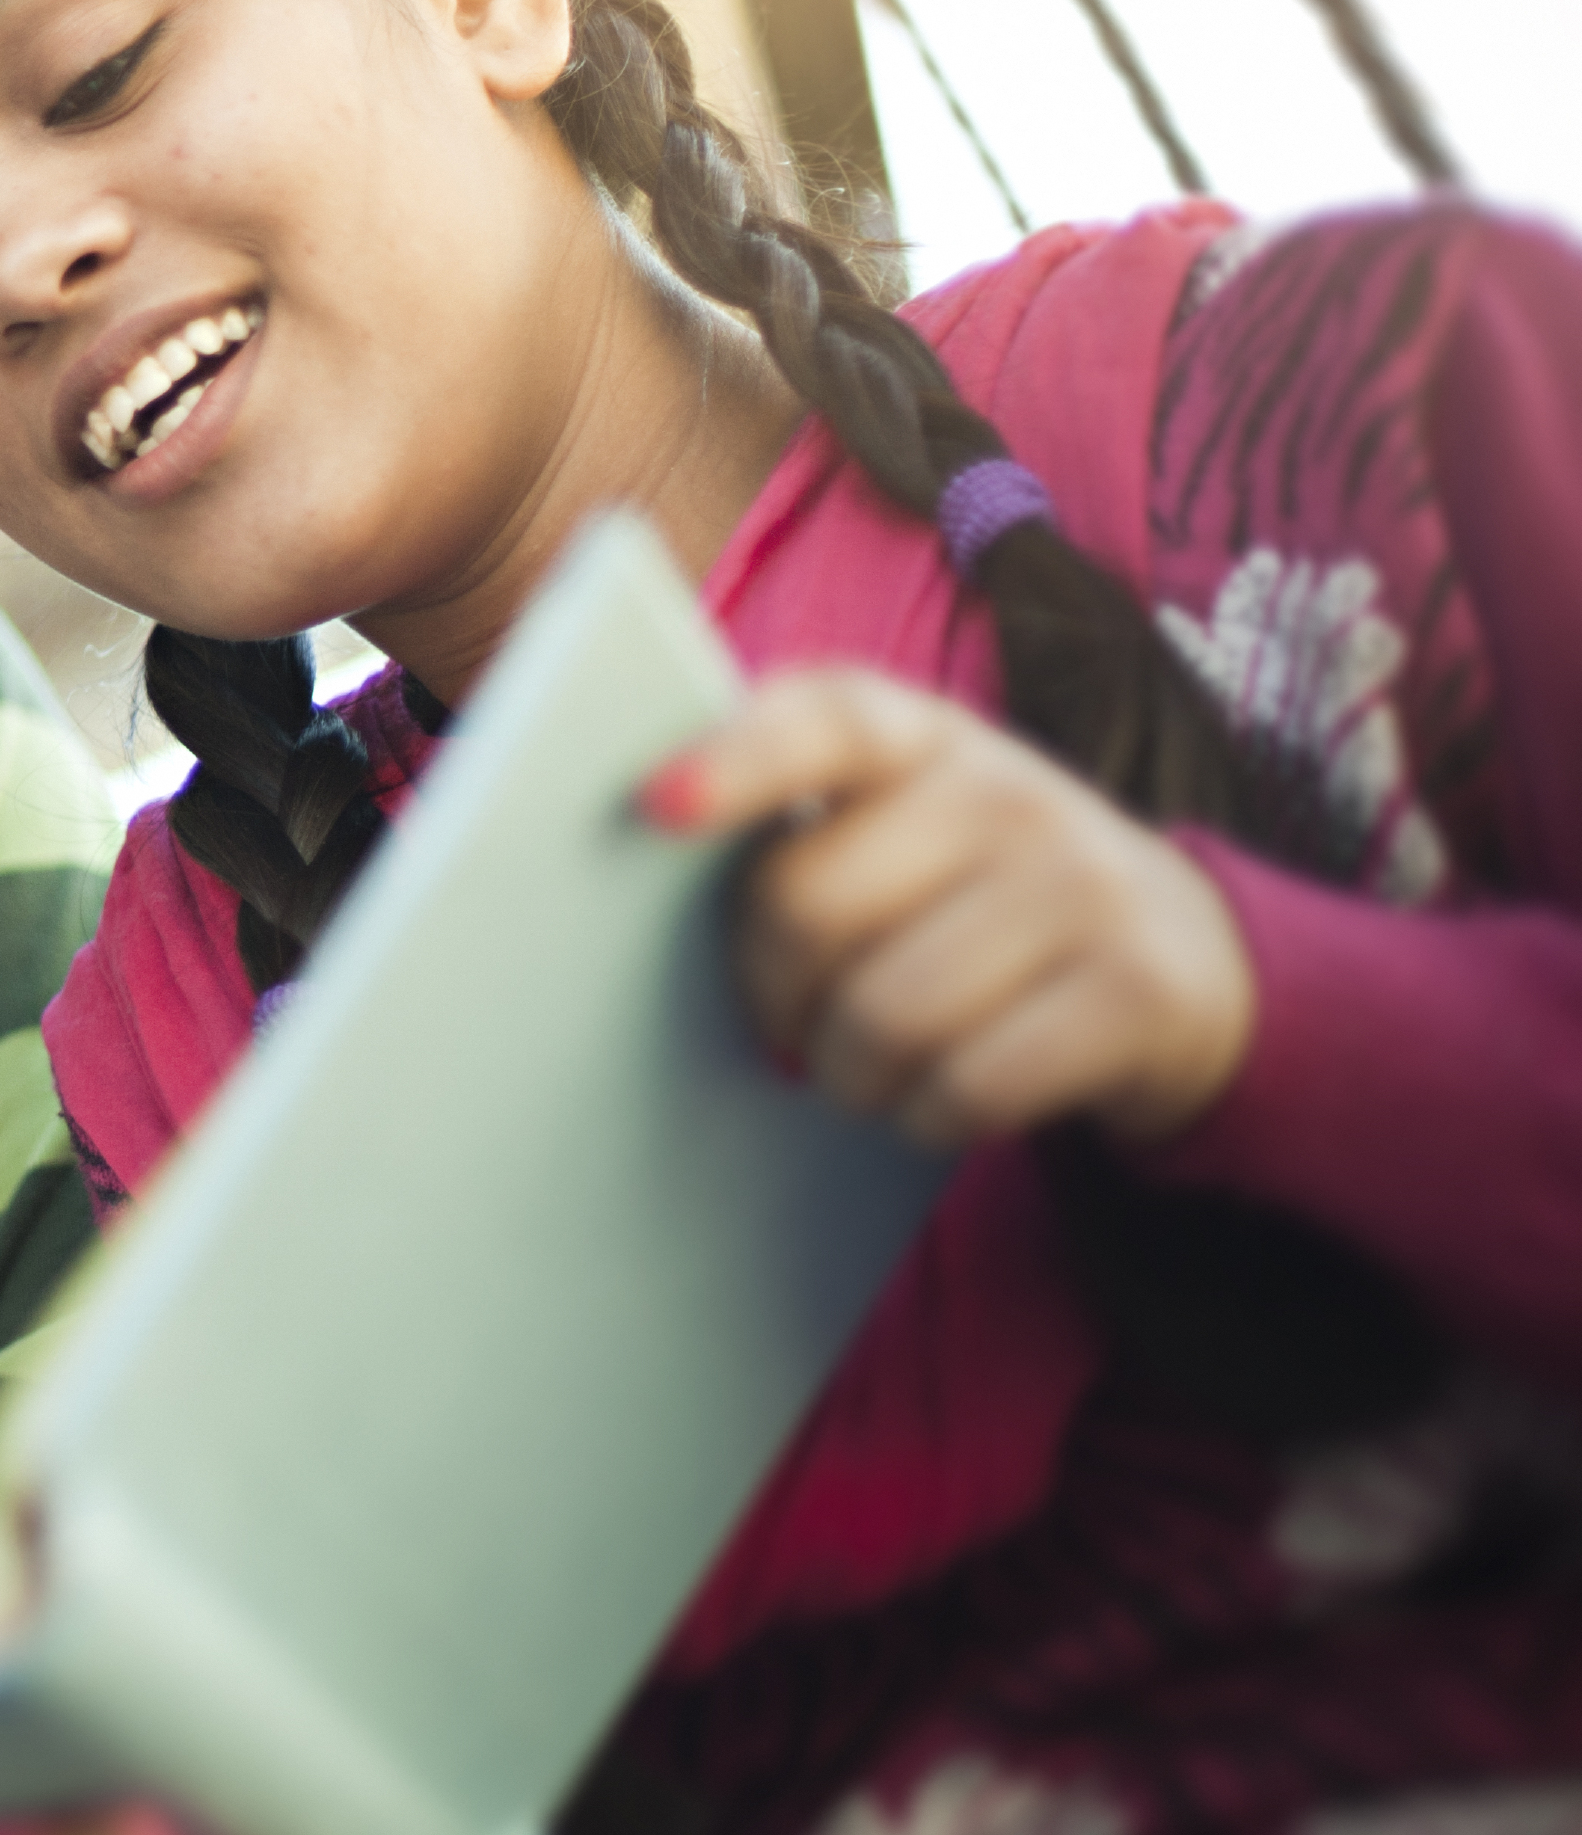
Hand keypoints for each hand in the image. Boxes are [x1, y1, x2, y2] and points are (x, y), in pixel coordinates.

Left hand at [645, 666, 1254, 1148]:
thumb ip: (793, 825)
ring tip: (862, 1067)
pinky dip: (926, 1116)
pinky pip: (968, 1085)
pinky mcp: (1137, 990)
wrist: (1184, 958)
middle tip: (787, 1023)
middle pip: (809, 905)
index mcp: (920, 735)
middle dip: (773, 994)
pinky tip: (936, 1101)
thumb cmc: (975, 895)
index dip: (735, 760)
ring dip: (847, 1074)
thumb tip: (650, 863)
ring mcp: (1085, 885)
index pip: (825, 718)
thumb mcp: (902, 826)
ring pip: (884, 1016)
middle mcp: (1009, 791)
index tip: (653, 806)